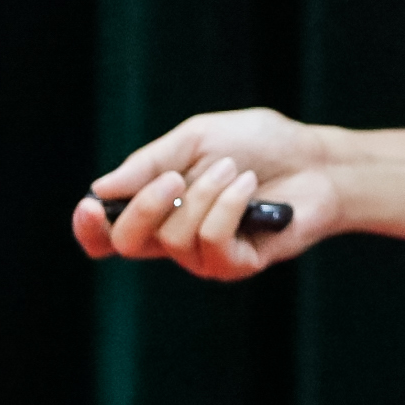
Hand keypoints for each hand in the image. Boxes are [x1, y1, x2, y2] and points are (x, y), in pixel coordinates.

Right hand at [71, 107, 335, 280]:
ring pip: (175, 236)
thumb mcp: (196, 139)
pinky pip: (213, 242)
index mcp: (156, 206)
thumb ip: (150, 163)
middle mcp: (173, 238)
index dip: (88, 228)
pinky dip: (228, 206)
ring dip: (204, 192)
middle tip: (173, 177)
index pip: (107, 234)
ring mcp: (204, 256)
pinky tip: (248, 187)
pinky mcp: (236, 265)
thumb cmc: (257, 145)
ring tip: (233, 169)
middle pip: (126, 242)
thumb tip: (100, 189)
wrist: (315, 159)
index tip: (89, 204)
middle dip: (144, 206)